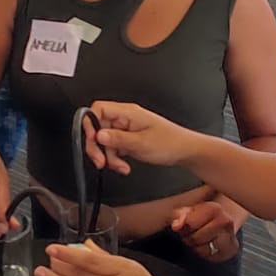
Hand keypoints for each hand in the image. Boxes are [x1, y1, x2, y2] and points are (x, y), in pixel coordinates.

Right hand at [82, 101, 199, 174]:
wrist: (185, 151)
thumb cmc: (170, 143)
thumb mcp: (142, 143)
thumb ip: (118, 139)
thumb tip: (98, 135)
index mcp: (128, 112)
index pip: (98, 109)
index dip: (90, 123)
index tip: (93, 140)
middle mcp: (125, 119)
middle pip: (98, 127)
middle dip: (97, 146)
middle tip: (100, 161)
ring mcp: (125, 129)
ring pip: (104, 141)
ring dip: (108, 157)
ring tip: (120, 167)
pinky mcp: (127, 140)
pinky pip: (113, 148)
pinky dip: (115, 159)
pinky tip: (124, 166)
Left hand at [170, 198, 243, 261]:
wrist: (223, 223)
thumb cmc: (203, 217)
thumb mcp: (189, 212)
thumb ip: (180, 216)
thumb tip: (176, 225)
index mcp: (214, 208)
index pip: (190, 223)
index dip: (184, 227)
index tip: (186, 225)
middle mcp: (225, 221)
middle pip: (196, 238)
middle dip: (190, 238)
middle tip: (192, 234)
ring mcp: (231, 235)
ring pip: (204, 250)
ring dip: (197, 247)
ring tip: (199, 240)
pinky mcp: (232, 249)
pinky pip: (211, 257)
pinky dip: (206, 254)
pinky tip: (207, 246)